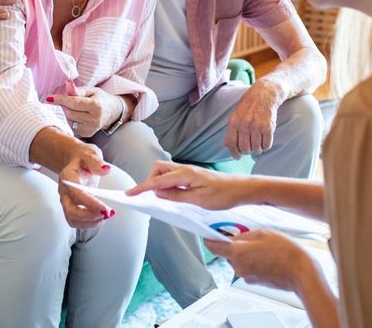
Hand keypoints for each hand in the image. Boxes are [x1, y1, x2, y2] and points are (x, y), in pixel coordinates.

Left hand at [49, 86, 123, 137]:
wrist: (111, 111)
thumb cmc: (98, 98)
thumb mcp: (90, 91)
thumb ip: (77, 90)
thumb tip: (67, 83)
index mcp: (96, 106)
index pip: (74, 103)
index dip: (61, 100)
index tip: (49, 98)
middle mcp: (95, 119)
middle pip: (69, 113)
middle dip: (64, 105)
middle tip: (66, 100)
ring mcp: (91, 129)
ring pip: (69, 120)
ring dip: (67, 113)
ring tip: (74, 108)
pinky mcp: (87, 134)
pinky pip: (72, 127)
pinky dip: (71, 120)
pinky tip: (77, 116)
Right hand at [58, 143, 114, 228]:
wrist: (75, 161)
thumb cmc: (83, 158)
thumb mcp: (90, 153)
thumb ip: (96, 162)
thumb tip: (106, 170)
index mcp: (68, 177)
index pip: (77, 194)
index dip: (90, 203)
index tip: (105, 208)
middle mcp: (64, 191)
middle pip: (71, 211)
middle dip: (89, 216)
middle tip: (107, 214)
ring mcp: (66, 201)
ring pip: (72, 219)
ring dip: (89, 222)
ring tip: (106, 216)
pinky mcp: (71, 207)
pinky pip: (76, 221)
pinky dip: (88, 223)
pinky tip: (100, 218)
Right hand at [125, 160, 246, 209]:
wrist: (242, 189)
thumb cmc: (224, 195)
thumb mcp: (199, 201)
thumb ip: (177, 196)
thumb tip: (157, 192)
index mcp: (185, 174)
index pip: (157, 180)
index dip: (142, 187)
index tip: (129, 194)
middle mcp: (185, 169)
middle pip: (158, 169)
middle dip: (150, 180)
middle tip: (149, 198)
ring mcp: (189, 172)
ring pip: (165, 172)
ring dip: (159, 182)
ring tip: (161, 199)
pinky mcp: (193, 176)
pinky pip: (173, 177)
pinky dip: (167, 185)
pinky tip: (171, 196)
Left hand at [205, 229, 310, 291]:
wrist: (300, 272)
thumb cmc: (285, 252)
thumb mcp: (263, 233)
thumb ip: (244, 234)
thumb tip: (235, 236)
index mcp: (237, 253)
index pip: (213, 247)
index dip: (210, 239)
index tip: (209, 234)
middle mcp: (239, 267)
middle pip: (227, 253)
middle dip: (234, 245)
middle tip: (248, 237)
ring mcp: (246, 276)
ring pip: (238, 260)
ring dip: (245, 253)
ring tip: (262, 247)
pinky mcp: (254, 281)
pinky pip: (248, 268)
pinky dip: (253, 261)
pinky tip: (266, 256)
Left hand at [223, 81, 279, 158]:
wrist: (265, 94)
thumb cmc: (248, 106)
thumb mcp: (235, 115)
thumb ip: (230, 131)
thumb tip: (224, 147)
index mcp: (234, 121)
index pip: (231, 143)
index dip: (234, 153)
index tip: (238, 156)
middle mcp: (244, 124)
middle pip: (245, 148)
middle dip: (247, 151)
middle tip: (250, 148)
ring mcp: (257, 126)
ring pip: (256, 149)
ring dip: (257, 150)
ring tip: (258, 144)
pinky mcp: (268, 127)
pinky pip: (266, 145)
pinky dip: (265, 146)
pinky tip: (264, 141)